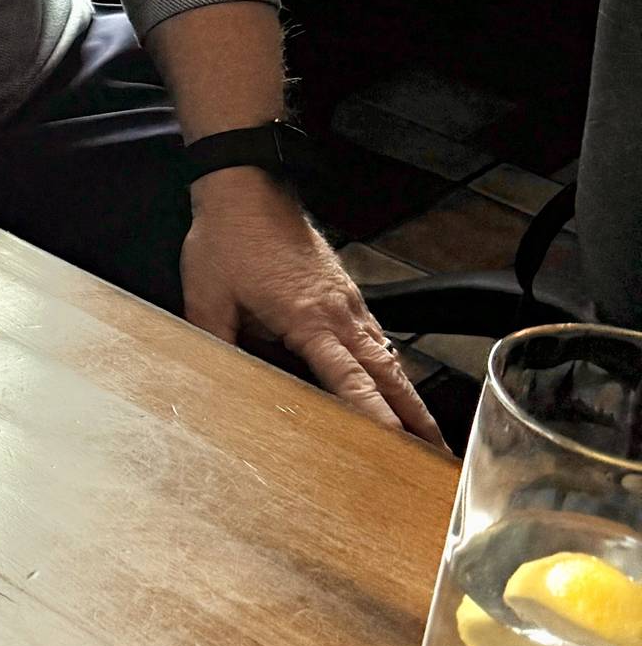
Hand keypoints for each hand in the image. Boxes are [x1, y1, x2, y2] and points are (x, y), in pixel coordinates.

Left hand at [181, 169, 445, 445]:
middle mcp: (338, 313)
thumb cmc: (229, 238)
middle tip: (440, 457)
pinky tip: (396, 384)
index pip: (351, 380)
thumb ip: (215, 344)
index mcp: (308, 319)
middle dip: (417, 419)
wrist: (245, 188)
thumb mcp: (206, 297)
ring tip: (427, 435)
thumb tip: (215, 381)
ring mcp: (346, 301)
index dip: (377, 418)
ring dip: (410, 396)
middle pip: (389, 376)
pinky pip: (376, 337)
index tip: (400, 447)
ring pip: (388, 358)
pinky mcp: (345, 292)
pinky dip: (392, 366)